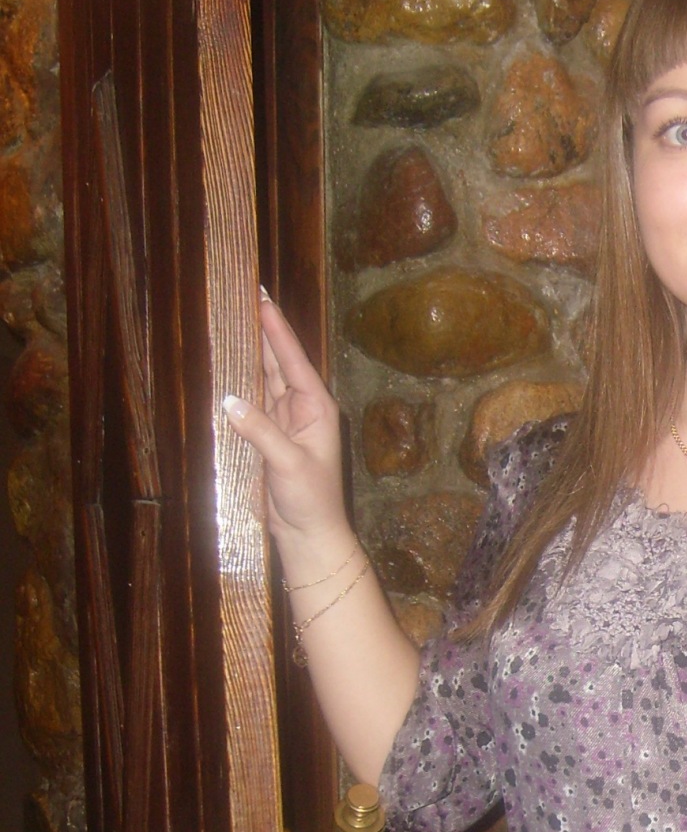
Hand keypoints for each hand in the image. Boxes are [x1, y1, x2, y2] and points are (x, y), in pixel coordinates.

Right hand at [224, 293, 349, 554]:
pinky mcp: (267, 437)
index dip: (276, 328)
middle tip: (242, 296)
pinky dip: (237, 384)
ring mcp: (283, 421)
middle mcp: (300, 408)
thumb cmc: (311, 501)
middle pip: (276, 361)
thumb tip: (229, 401)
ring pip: (262, 378)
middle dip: (260, 330)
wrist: (309, 535)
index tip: (261, 297)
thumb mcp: (288, 464)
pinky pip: (250, 403)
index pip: (292, 358)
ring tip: (230, 320)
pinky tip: (224, 366)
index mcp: (316, 407)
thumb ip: (260, 431)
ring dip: (247, 353)